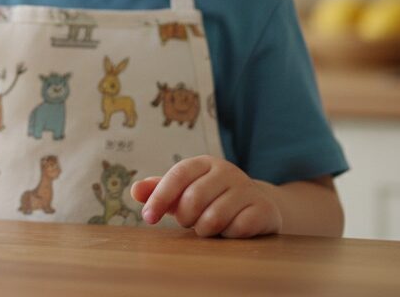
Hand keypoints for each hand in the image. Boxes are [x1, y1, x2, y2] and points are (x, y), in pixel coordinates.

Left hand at [131, 156, 280, 237]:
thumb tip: (134, 190)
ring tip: (209, 226)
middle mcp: (227, 171)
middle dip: (185, 218)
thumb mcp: (182, 192)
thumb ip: (158, 190)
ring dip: (205, 230)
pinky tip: (231, 230)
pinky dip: (228, 235)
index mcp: (204, 163)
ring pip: (214, 218)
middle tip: (191, 221)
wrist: (254, 206)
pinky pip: (237, 229)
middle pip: (193, 199)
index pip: (178, 175)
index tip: (148, 219)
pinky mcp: (264, 209)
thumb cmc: (209, 199)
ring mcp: (248, 188)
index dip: (160, 197)